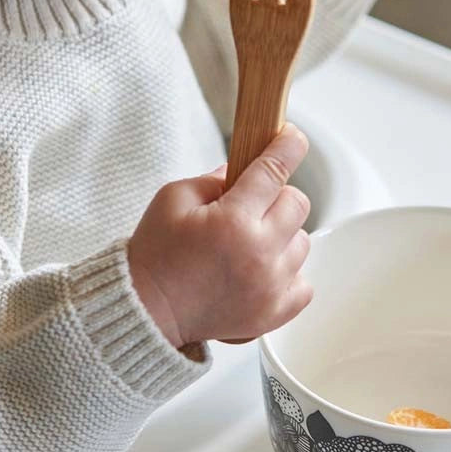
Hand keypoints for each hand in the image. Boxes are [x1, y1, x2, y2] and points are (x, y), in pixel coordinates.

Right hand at [127, 125, 312, 347]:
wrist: (147, 312)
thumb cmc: (156, 254)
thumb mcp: (173, 198)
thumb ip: (213, 179)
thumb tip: (243, 170)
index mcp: (233, 220)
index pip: (275, 170)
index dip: (288, 146)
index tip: (293, 138)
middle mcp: (259, 253)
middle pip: (297, 203)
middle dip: (276, 196)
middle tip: (249, 205)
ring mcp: (271, 287)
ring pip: (302, 241)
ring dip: (281, 235)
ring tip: (248, 243)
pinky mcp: (274, 313)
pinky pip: (303, 282)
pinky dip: (286, 272)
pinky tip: (259, 269)